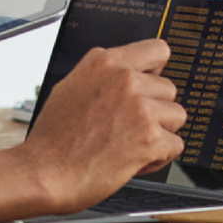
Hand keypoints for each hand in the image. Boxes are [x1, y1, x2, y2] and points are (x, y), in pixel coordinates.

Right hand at [17, 38, 186, 211]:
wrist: (45, 173)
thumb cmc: (53, 139)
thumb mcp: (71, 87)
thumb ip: (104, 76)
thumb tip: (130, 74)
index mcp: (104, 62)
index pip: (158, 50)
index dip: (156, 71)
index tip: (150, 84)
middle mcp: (124, 79)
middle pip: (168, 89)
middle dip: (155, 109)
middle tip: (128, 127)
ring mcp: (139, 107)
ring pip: (177, 116)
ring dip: (160, 132)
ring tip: (131, 143)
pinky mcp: (149, 137)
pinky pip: (175, 145)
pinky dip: (159, 157)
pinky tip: (134, 159)